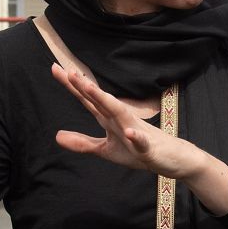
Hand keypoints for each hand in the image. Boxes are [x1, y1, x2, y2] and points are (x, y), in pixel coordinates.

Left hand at [50, 64, 227, 212]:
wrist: (172, 159)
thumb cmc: (138, 151)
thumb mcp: (105, 149)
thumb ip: (83, 142)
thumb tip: (57, 136)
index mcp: (109, 119)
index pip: (88, 100)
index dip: (72, 86)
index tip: (55, 68)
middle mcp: (120, 119)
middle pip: (100, 100)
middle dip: (85, 86)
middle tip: (69, 71)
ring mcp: (135, 131)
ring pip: (119, 113)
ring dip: (105, 101)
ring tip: (90, 89)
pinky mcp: (148, 147)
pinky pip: (141, 141)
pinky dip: (136, 136)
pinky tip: (130, 131)